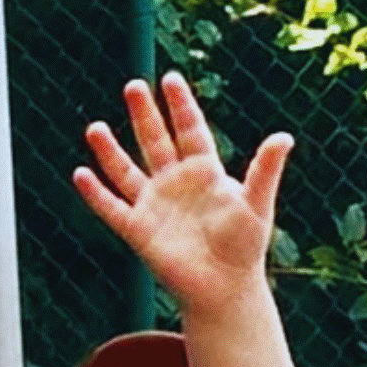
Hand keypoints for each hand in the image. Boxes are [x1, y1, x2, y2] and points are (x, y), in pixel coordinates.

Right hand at [69, 79, 290, 329]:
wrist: (225, 288)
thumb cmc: (245, 246)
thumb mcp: (257, 203)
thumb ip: (264, 170)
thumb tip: (284, 136)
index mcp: (204, 172)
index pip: (190, 130)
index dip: (181, 105)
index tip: (171, 79)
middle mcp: (176, 183)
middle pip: (155, 141)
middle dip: (144, 115)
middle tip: (134, 85)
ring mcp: (154, 205)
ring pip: (126, 170)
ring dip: (110, 150)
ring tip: (95, 127)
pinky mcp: (138, 229)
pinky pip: (112, 207)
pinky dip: (96, 193)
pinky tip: (81, 174)